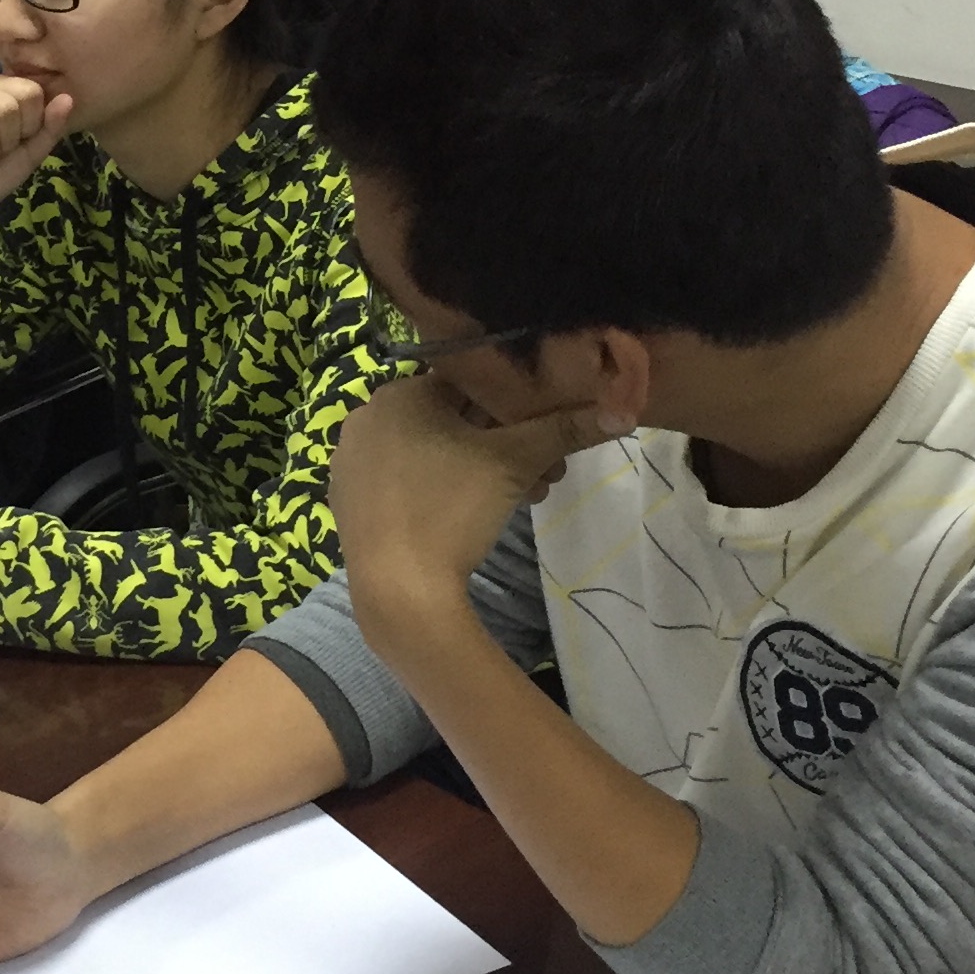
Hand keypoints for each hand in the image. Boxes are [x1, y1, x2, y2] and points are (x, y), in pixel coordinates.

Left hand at [331, 374, 625, 656]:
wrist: (399, 589)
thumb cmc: (452, 510)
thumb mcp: (515, 462)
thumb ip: (565, 429)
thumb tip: (624, 409)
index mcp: (399, 392)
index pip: (471, 384)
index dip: (518, 411)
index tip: (550, 442)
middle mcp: (367, 416)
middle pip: (454, 420)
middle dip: (507, 446)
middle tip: (546, 480)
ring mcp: (352, 460)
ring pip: (434, 451)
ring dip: (483, 470)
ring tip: (523, 500)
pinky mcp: (350, 499)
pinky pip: (407, 478)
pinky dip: (443, 488)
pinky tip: (474, 516)